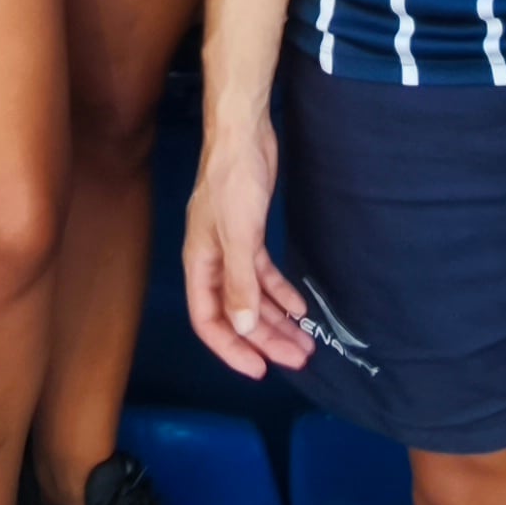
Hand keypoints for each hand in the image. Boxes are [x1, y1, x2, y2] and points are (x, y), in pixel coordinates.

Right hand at [182, 110, 311, 379]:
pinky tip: (299, 308)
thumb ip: (239, 283)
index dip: (231, 349)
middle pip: (237, 314)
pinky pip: (264, 275)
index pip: (208, 321)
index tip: (260, 370)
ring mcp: (232, 249)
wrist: (243, 134)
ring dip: (277, 320)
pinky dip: (280, 292)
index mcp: (200, 265)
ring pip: (253, 297)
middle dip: (265, 339)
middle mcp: (213, 262)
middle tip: (298, 360)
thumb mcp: (237, 235)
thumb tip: (241, 329)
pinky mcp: (250, 235)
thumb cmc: (232, 181)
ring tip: (305, 342)